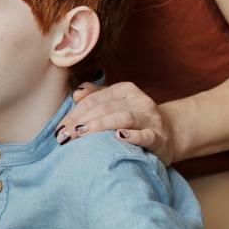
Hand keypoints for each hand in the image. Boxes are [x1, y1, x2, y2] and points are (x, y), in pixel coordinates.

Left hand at [55, 81, 178, 162]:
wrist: (170, 134)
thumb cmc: (135, 120)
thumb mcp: (116, 104)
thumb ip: (96, 97)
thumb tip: (76, 94)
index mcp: (125, 90)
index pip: (94, 99)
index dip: (74, 113)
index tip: (59, 129)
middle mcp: (138, 100)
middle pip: (105, 108)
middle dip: (80, 121)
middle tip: (64, 136)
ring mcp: (150, 119)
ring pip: (123, 117)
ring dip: (99, 125)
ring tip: (81, 133)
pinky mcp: (159, 138)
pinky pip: (145, 136)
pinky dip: (131, 136)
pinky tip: (118, 137)